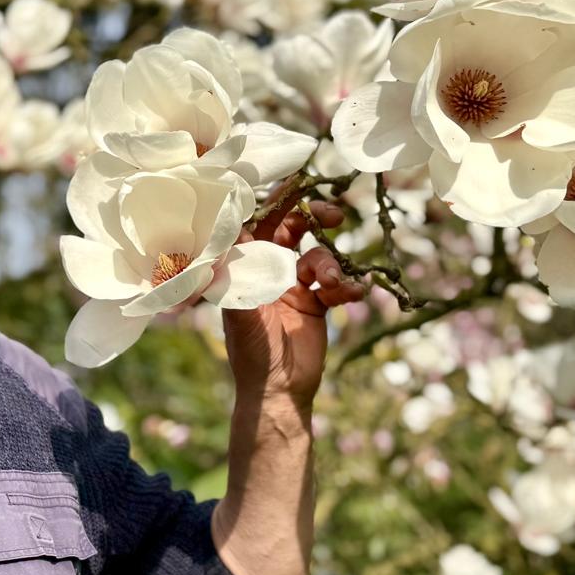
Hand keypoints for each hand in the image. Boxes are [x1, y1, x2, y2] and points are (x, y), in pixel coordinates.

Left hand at [222, 201, 366, 411]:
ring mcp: (295, 286)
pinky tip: (354, 293)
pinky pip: (338, 285)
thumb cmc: (251, 353)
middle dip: (314, 217)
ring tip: (331, 283)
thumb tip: (221, 240)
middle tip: (334, 214)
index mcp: (245, 267)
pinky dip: (348, 287)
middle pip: (294, 229)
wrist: (279, 391)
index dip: (276, 202)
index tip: (297, 183)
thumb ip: (234, 277)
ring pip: (319, 256)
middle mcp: (269, 271)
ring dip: (330, 264)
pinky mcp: (318, 305)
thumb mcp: (239, 312)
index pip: (258, 223)